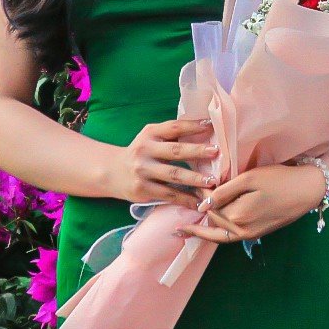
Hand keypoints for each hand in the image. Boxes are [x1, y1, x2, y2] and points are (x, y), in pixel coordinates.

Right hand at [105, 115, 219, 206]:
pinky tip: (199, 201)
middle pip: (175, 151)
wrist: (112, 172)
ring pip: (173, 175)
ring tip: (212, 182)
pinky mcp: (143, 189)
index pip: (173, 127)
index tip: (211, 126)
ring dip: (195, 179)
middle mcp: (145, 150)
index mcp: (150, 134)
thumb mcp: (151, 138)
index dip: (192, 126)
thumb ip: (171, 135)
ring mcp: (143, 171)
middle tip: (216, 152)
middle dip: (196, 151)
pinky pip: (169, 195)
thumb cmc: (141, 153)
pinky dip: (186, 199)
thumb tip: (206, 130)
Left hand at [174, 162, 324, 244]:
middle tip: (184, 200)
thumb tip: (202, 203)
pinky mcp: (256, 234)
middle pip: (213, 221)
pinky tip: (206, 230)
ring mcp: (249, 235)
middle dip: (199, 211)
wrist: (307, 190)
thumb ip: (225, 192)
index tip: (194, 182)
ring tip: (183, 230)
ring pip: (219, 234)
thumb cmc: (279, 179)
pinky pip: (229, 236)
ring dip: (202, 229)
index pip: (209, 208)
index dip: (201, 195)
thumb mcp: (249, 179)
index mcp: (238, 217)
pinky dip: (216, 233)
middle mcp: (242, 231)